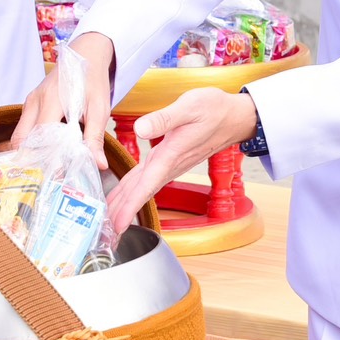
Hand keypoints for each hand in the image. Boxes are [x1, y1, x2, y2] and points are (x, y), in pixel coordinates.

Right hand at [12, 32, 116, 169]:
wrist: (86, 55)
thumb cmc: (93, 80)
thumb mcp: (99, 108)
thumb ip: (95, 137)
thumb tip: (98, 164)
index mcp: (51, 100)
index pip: (41, 137)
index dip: (47, 159)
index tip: (57, 177)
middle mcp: (35, 101)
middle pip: (23, 140)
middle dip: (31, 160)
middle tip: (47, 179)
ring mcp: (30, 101)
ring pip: (21, 135)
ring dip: (31, 152)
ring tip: (46, 170)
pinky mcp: (31, 103)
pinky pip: (25, 128)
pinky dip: (32, 143)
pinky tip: (46, 154)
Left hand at [105, 88, 256, 233]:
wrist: (234, 117)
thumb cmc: (214, 110)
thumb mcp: (189, 107)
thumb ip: (164, 119)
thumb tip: (140, 128)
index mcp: (171, 154)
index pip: (147, 185)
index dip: (130, 205)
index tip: (118, 223)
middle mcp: (169, 164)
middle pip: (141, 192)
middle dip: (123, 212)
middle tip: (105, 232)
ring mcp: (170, 164)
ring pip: (143, 187)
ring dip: (126, 204)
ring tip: (108, 217)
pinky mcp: (169, 159)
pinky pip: (147, 178)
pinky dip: (133, 189)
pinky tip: (124, 194)